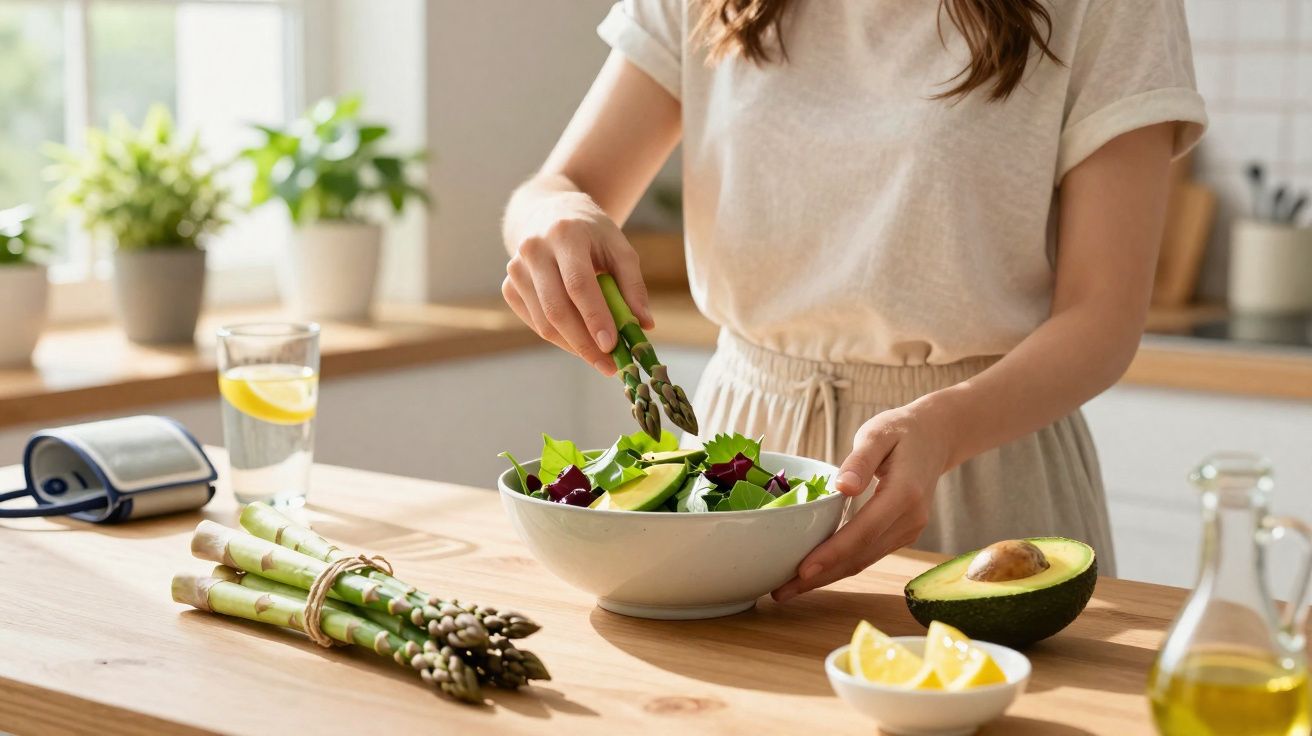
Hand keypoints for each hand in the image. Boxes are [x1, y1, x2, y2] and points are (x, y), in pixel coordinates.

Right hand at [502, 191, 652, 375]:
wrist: (548, 213)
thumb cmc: (591, 233)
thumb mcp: (619, 247)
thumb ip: (633, 284)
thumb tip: (644, 325)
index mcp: (565, 234)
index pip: (578, 283)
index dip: (594, 317)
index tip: (611, 345)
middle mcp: (534, 249)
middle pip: (556, 308)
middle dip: (584, 343)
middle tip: (609, 365)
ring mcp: (516, 269)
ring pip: (543, 321)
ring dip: (573, 345)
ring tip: (599, 359)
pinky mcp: (509, 286)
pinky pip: (534, 322)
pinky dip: (559, 338)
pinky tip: (579, 342)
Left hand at [772, 397, 956, 601]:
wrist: (935, 437)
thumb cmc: (900, 431)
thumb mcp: (878, 433)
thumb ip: (860, 460)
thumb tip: (842, 488)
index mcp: (904, 494)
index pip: (863, 531)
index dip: (832, 554)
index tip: (801, 571)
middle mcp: (910, 519)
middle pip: (861, 556)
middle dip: (820, 577)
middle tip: (780, 592)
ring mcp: (909, 530)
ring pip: (863, 561)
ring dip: (827, 577)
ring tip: (788, 588)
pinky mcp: (902, 534)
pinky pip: (867, 554)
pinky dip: (840, 566)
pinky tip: (814, 572)